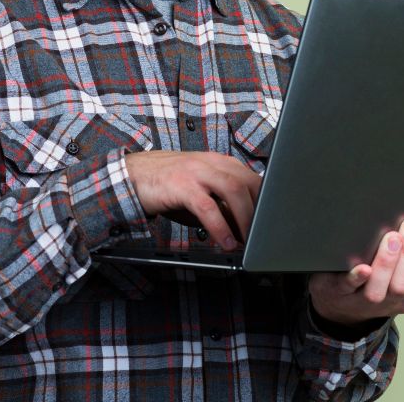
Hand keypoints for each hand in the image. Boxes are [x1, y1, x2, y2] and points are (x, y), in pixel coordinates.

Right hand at [123, 150, 261, 249]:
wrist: (132, 175)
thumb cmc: (168, 185)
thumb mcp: (200, 193)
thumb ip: (222, 206)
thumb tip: (244, 230)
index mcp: (219, 162)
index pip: (253, 178)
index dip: (266, 201)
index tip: (272, 223)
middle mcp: (211, 163)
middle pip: (248, 182)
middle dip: (260, 211)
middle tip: (263, 235)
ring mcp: (196, 172)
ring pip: (233, 190)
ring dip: (245, 218)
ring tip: (249, 241)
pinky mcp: (181, 185)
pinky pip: (207, 206)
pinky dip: (219, 226)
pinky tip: (225, 241)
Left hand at [308, 217, 403, 328]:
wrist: (341, 306)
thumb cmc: (386, 289)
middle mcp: (391, 302)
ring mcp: (364, 299)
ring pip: (380, 288)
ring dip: (388, 262)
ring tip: (391, 236)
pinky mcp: (339, 292)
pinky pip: (348, 287)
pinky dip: (356, 277)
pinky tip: (362, 266)